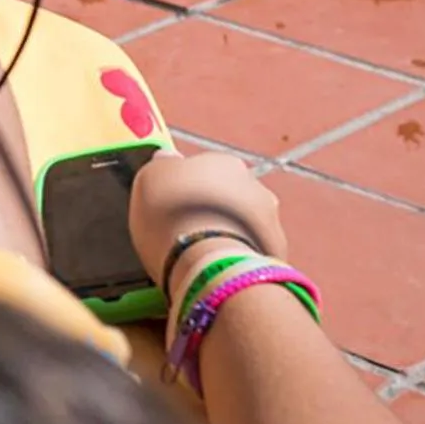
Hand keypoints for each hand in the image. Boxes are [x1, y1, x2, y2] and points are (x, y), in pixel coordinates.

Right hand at [129, 152, 285, 290]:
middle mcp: (252, 183)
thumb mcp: (148, 180)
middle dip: (211, 209)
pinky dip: (237, 254)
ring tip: (201, 252)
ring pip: (243, 221)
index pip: (203, 169)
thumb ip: (161, 165)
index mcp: (222, 161)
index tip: (171, 207)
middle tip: (185, 231)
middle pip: (227, 194)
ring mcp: (269, 216)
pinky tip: (218, 265)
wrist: (208, 261)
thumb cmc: (173, 216)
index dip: (185, 188)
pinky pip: (252, 248)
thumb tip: (167, 158)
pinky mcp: (276, 248)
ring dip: (228, 231)